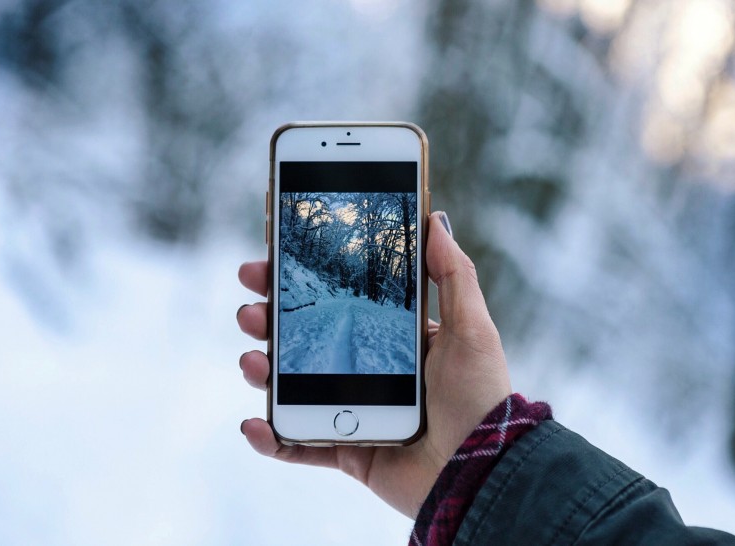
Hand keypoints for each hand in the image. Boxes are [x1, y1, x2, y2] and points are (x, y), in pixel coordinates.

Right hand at [237, 211, 511, 517]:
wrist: (482, 470)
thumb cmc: (480, 395)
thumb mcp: (471, 327)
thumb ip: (454, 274)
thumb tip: (436, 219)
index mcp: (391, 337)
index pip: (337, 300)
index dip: (303, 279)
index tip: (272, 256)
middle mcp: (366, 369)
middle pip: (304, 338)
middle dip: (269, 318)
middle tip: (251, 304)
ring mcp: (352, 410)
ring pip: (292, 386)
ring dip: (262, 370)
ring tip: (253, 360)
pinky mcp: (346, 450)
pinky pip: (298, 444)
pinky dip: (271, 438)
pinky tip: (255, 424)